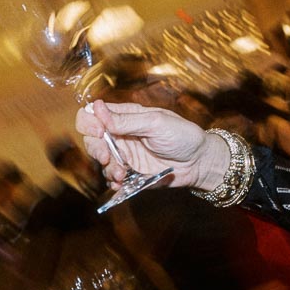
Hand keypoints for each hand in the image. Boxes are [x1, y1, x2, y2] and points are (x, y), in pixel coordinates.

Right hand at [76, 100, 227, 192]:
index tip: (99, 132)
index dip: (89, 122)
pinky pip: (111, 178)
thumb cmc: (183, 136)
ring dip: (106, 168)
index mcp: (125, 116)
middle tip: (108, 158)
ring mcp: (125, 155)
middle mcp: (121, 135)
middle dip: (96, 150)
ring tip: (122, 174)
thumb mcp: (155, 123)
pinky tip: (122, 182)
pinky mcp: (130, 173)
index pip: (93, 114)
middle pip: (91, 139)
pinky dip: (113, 181)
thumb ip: (126, 120)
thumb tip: (96, 107)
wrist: (200, 162)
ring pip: (100, 161)